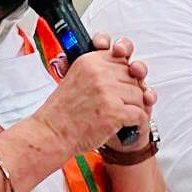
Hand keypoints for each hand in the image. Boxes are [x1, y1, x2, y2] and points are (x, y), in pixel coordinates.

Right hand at [37, 32, 153, 154]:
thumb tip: (124, 65)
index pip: (122, 57)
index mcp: (90, 61)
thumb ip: (97, 70)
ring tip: (125, 116)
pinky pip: (140, 113)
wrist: (51, 133)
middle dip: (131, 92)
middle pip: (133, 77)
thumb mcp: (76, 78)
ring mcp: (108, 91)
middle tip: (123, 103)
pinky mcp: (115, 111)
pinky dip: (138, 122)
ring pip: (139, 95)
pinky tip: (130, 126)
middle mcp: (99, 73)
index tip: (126, 79)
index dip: (126, 71)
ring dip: (135, 108)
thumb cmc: (62, 111)